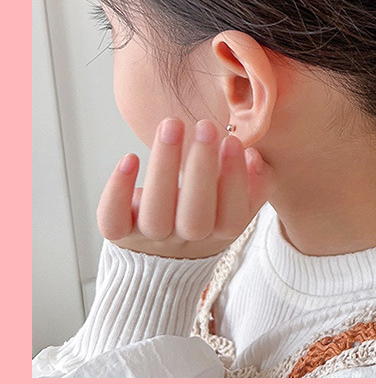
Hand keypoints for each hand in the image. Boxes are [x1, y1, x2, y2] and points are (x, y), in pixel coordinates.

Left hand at [97, 118, 271, 258]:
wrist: (164, 258)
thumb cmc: (207, 215)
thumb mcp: (238, 203)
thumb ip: (254, 182)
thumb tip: (253, 156)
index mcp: (220, 235)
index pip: (232, 216)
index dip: (234, 180)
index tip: (233, 142)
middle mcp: (186, 241)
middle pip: (195, 216)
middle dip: (201, 169)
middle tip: (206, 125)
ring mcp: (150, 239)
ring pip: (155, 213)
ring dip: (164, 165)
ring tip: (171, 125)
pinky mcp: (119, 232)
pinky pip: (112, 219)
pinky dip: (119, 190)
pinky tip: (130, 159)